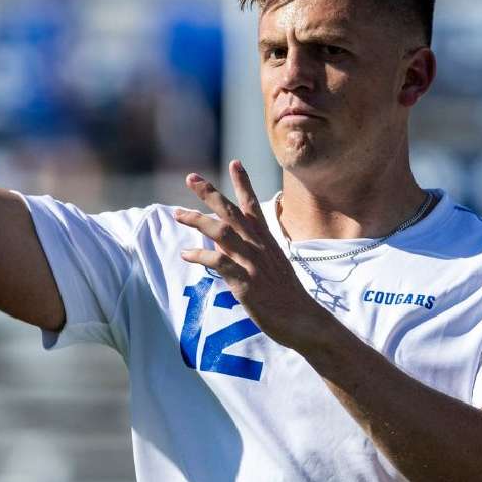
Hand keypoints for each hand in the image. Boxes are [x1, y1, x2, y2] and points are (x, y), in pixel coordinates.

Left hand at [174, 159, 329, 347]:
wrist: (303, 319)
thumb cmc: (287, 295)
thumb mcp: (273, 265)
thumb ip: (250, 250)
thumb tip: (223, 243)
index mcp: (267, 240)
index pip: (253, 205)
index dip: (243, 183)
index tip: (235, 162)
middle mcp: (259, 246)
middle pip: (232, 212)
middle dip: (210, 193)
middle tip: (191, 178)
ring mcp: (252, 263)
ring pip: (222, 233)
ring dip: (198, 221)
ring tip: (177, 213)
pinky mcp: (246, 283)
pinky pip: (219, 263)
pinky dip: (201, 256)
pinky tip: (186, 254)